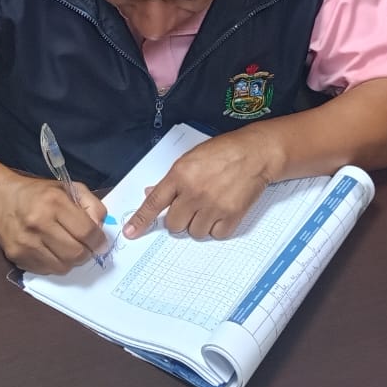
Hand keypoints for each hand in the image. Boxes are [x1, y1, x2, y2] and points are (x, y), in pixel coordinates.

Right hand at [0, 175, 107, 274]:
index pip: (86, 232)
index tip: (101, 243)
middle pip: (76, 253)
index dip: (99, 241)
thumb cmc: (39, 194)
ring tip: (68, 248)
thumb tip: (100, 229)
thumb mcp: (68, 189)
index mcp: (54, 202)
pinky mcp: (17, 256)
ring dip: (71, 260)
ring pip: (63, 266)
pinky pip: (47, 270)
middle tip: (86, 247)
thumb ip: (91, 205)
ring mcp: (26, 242)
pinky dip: (55, 264)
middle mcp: (39, 223)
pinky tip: (51, 251)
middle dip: (87, 253)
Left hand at [122, 131, 279, 240]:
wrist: (256, 153)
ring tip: (210, 206)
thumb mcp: (191, 158)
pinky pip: (216, 235)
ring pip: (195, 232)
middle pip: (174, 224)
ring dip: (199, 224)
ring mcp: (213, 205)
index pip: (154, 203)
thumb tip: (152, 193)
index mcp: (180, 175)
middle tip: (190, 207)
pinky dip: (218, 228)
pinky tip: (222, 211)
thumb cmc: (224, 152)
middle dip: (180, 219)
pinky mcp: (232, 215)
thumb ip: (171, 179)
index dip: (140, 220)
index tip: (130, 233)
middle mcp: (194, 192)